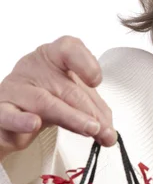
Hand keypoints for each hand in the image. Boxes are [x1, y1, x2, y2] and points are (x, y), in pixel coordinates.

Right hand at [0, 35, 116, 161]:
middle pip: (66, 87)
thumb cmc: (47, 97)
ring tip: (90, 129)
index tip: (97, 81)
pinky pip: (10, 115)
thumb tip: (109, 134)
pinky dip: (22, 121)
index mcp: (53, 56)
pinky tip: (34, 124)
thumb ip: (94, 112)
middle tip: (105, 129)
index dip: (85, 63)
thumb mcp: (73, 98)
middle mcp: (33, 68)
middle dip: (90, 111)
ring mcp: (16, 88)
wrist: (14, 115)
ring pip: (45, 102)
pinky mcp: (1, 110)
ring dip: (72, 118)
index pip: (69, 49)